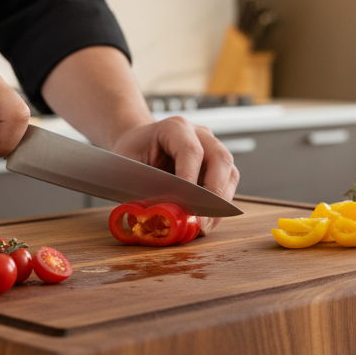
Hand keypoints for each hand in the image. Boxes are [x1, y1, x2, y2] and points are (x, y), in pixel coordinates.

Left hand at [111, 117, 239, 234]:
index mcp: (174, 128)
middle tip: (201, 220)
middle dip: (214, 193)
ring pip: (229, 173)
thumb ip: (140, 188)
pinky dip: (218, 205)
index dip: (190, 179)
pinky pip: (227, 185)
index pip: (191, 151)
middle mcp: (200, 135)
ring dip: (220, 203)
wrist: (139, 145)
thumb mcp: (126, 167)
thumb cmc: (132, 154)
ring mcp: (212, 149)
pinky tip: (206, 221)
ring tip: (204, 226)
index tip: (185, 205)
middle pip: (220, 159)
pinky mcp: (218, 166)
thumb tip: (157, 215)